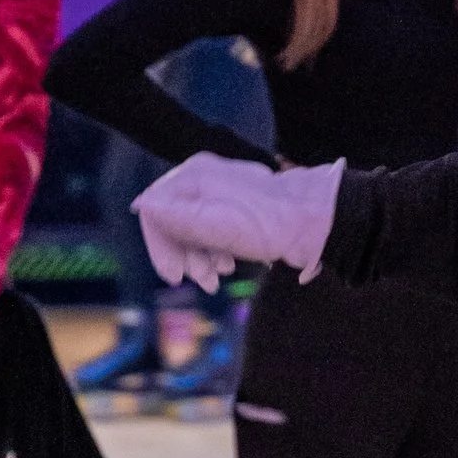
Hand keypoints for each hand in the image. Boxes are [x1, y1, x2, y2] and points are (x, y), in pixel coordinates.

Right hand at [135, 149, 344, 292]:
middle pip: (171, 221)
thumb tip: (143, 207)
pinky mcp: (232, 205)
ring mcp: (217, 190)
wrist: (315, 222)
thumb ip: (178, 218)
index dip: (159, 247)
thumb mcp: (218, 225)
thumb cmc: (269, 225)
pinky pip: (209, 229)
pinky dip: (213, 251)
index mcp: (193, 176)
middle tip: (202, 281)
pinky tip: (227, 267)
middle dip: (182, 256)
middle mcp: (201, 177)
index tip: (174, 277)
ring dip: (198, 258)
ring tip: (217, 277)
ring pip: (190, 228)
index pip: (153, 209)